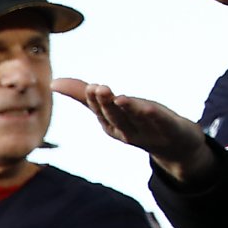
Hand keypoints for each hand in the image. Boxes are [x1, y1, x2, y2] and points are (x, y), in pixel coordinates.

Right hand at [53, 80, 213, 186]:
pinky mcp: (170, 128)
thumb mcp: (112, 107)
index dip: (95, 100)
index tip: (91, 86)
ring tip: (121, 98)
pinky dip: (155, 116)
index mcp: (112, 124)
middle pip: (115, 116)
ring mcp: (149, 130)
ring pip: (136, 118)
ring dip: (129, 108)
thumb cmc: (137, 121)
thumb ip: (84, 95)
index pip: (101, 111)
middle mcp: (127, 129)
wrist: (174, 144)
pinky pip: (161, 122)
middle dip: (106, 104)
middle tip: (99, 88)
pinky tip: (151, 108)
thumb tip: (53, 82)